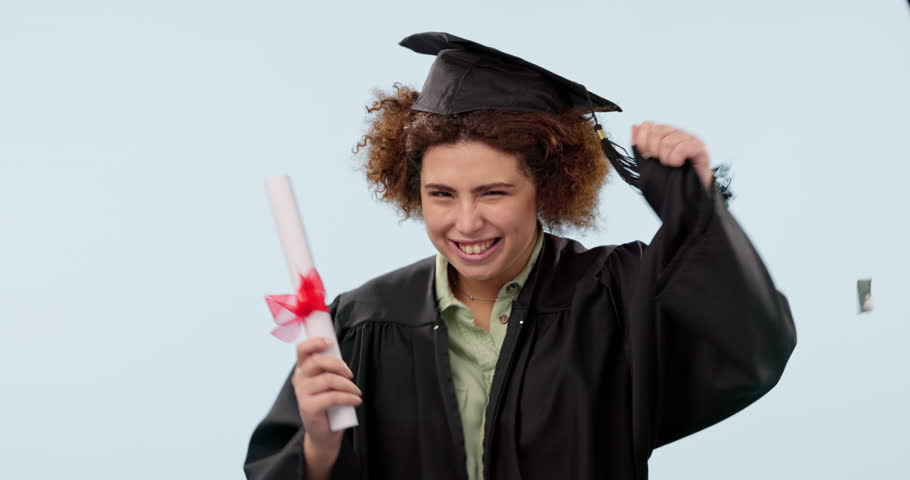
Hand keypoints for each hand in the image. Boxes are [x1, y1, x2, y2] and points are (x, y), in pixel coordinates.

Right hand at [293, 337, 361, 476]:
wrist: (324, 432)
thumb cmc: (328, 403)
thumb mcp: (328, 381)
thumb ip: (330, 367)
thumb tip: (339, 354)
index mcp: (303, 369)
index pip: (302, 349)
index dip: (315, 342)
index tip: (330, 342)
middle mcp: (299, 379)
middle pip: (317, 361)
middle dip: (338, 364)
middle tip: (350, 374)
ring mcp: (302, 393)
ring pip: (328, 380)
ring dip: (348, 384)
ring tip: (356, 391)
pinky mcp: (308, 407)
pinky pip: (332, 397)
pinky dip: (348, 397)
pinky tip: (355, 400)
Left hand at [631, 122, 712, 188]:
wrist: (685, 200)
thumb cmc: (667, 184)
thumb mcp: (647, 165)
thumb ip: (639, 146)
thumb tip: (634, 126)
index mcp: (663, 136)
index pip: (648, 125)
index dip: (642, 141)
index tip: (647, 156)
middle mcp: (677, 134)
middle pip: (657, 130)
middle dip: (653, 150)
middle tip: (660, 163)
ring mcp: (689, 139)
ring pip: (669, 140)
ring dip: (666, 157)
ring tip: (670, 166)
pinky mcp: (700, 148)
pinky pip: (683, 146)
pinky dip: (676, 158)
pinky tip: (678, 165)